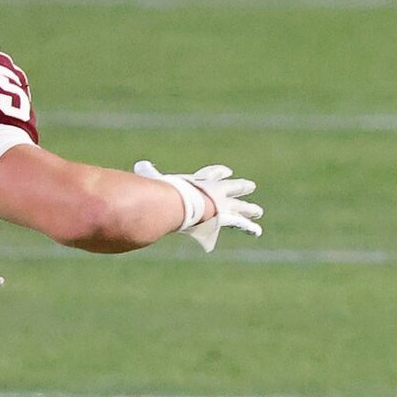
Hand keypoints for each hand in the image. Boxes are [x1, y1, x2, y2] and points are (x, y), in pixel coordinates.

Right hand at [137, 160, 263, 250]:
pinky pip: (241, 224)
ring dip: (249, 208)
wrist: (178, 202)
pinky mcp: (227, 217)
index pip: (211, 174)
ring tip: (258, 211)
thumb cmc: (164, 192)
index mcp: (198, 181)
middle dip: (239, 187)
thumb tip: (139, 164)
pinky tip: (257, 231)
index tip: (227, 171)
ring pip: (240, 206)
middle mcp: (214, 190)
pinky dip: (249, 228)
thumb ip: (149, 173)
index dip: (218, 173)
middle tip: (250, 185)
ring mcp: (223, 204)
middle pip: (231, 187)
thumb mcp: (155, 180)